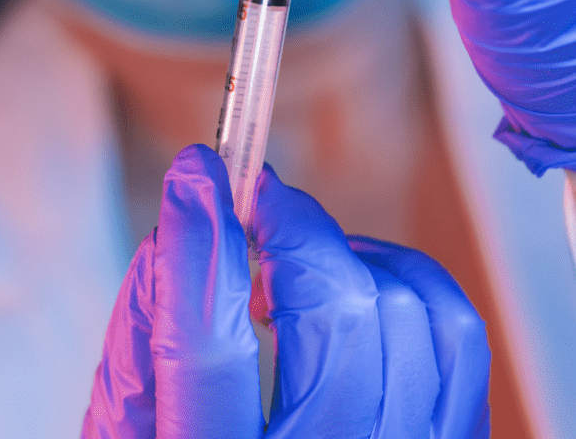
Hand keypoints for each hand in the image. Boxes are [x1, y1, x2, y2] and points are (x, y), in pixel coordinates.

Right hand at [83, 144, 488, 437]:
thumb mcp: (128, 432)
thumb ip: (141, 337)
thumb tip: (180, 229)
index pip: (207, 346)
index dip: (200, 241)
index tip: (198, 172)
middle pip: (336, 315)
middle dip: (293, 228)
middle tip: (257, 204)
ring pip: (407, 311)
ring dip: (347, 254)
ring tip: (300, 260)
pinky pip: (456, 335)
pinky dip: (407, 280)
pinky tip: (357, 284)